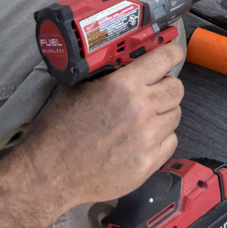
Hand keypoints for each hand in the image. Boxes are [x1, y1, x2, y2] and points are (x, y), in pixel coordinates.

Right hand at [19, 44, 184, 210]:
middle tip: (153, 92)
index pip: (167, 58)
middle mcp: (141, 109)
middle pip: (177, 88)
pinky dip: (161, 139)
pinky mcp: (148, 164)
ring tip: (143, 120)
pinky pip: (171, 142)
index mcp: (124, 85)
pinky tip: (141, 140)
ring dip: (163, 114)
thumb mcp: (80, 87)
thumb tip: (131, 61)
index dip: (172, 54)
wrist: (49, 174)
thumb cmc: (60, 130)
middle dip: (166, 87)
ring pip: (175, 115)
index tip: (173, 55)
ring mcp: (147, 138)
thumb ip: (111, 73)